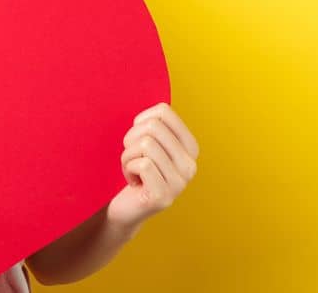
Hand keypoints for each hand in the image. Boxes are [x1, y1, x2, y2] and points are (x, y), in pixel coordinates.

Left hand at [107, 102, 199, 230]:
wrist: (127, 209)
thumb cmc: (136, 171)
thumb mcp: (150, 144)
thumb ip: (157, 125)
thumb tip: (160, 109)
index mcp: (191, 148)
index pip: (163, 111)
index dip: (140, 121)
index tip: (139, 140)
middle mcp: (191, 165)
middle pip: (153, 127)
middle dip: (132, 139)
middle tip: (132, 157)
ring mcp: (179, 183)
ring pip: (146, 145)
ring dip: (128, 157)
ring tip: (132, 170)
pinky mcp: (162, 196)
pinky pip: (141, 164)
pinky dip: (128, 170)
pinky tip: (133, 182)